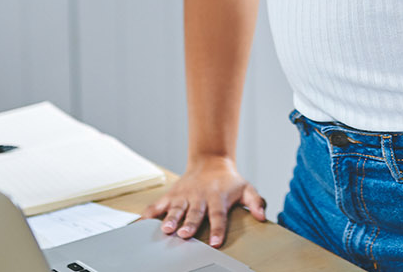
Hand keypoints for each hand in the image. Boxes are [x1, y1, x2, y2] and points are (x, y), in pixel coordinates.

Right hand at [139, 154, 264, 246]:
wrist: (211, 161)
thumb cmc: (229, 180)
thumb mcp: (246, 188)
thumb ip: (255, 202)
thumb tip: (262, 215)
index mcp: (217, 197)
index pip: (218, 215)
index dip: (218, 228)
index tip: (215, 241)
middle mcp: (199, 197)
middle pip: (194, 212)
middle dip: (189, 224)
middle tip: (184, 234)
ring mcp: (184, 196)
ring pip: (176, 208)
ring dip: (170, 219)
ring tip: (166, 229)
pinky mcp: (172, 195)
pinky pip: (158, 205)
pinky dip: (148, 214)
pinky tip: (140, 223)